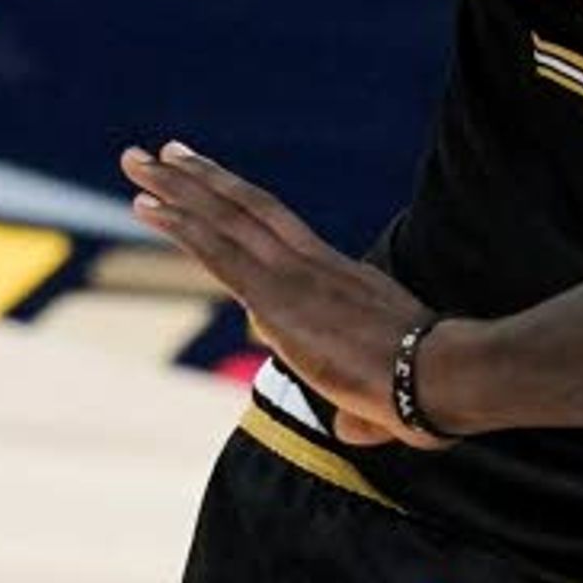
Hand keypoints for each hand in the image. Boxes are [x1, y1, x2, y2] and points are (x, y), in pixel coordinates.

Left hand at [122, 142, 441, 446]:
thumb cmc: (433, 392)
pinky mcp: (278, 300)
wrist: (445, 373)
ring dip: (177, 188)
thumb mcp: (388, 400)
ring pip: (226, 218)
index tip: (212, 182)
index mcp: (343, 279)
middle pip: (248, 209)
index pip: (281, 235)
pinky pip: (217, 252)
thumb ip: (360, 413)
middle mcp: (315, 266)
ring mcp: (295, 278)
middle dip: (200, 179)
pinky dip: (180, 224)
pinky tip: (146, 204)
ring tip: (137, 159)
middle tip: (158, 151)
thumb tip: (350, 430)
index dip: (241, 206)